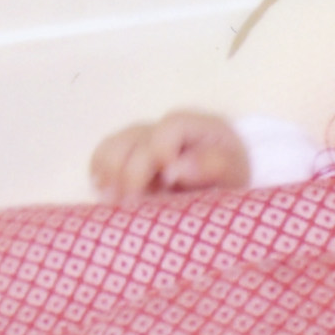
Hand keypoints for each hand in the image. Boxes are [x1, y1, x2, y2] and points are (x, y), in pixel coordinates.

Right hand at [90, 111, 251, 199]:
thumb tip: (173, 168)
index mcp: (194, 125)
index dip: (161, 154)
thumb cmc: (228, 179)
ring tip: (124, 207)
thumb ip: (211, 166)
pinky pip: (100, 158)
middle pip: (133, 142)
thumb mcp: (234, 174)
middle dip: (134, 178)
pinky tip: (114, 199)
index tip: (167, 183)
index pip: (167, 129)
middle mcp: (161, 128)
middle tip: (140, 209)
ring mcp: (139, 139)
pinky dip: (102, 178)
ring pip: (110, 149)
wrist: (221, 186)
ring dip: (114, 180)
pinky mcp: (123, 154)